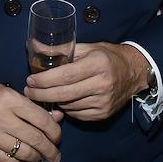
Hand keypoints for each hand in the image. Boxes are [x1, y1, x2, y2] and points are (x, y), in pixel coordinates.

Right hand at [0, 67, 63, 161]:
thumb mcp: (8, 92)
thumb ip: (32, 107)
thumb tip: (56, 118)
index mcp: (9, 100)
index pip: (41, 120)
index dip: (54, 131)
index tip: (57, 136)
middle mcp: (0, 118)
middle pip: (35, 139)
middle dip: (50, 150)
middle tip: (55, 154)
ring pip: (24, 153)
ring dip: (37, 157)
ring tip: (41, 157)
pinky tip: (24, 159)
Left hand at [23, 42, 149, 120]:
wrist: (134, 72)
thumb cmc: (107, 56)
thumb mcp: (87, 48)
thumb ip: (62, 49)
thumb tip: (35, 47)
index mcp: (98, 64)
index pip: (66, 75)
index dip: (45, 80)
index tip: (30, 80)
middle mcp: (102, 84)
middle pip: (65, 93)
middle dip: (42, 94)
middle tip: (28, 91)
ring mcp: (104, 101)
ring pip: (69, 105)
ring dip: (52, 101)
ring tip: (42, 95)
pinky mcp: (103, 114)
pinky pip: (77, 114)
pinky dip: (65, 108)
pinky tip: (60, 101)